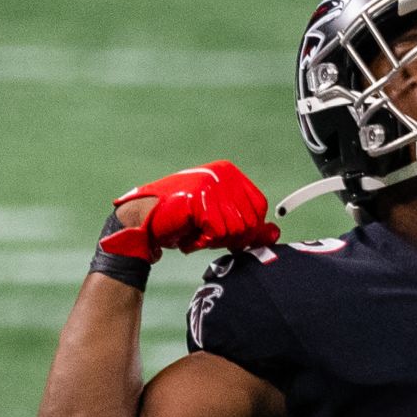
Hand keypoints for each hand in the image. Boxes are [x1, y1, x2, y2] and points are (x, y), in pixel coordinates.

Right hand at [99, 161, 280, 262]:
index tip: (224, 235)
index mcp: (230, 173)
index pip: (259, 208)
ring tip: (194, 233)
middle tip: (205, 236)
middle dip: (229, 237)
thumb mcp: (220, 220)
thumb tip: (276, 234)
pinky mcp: (199, 199)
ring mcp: (210, 185)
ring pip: (235, 229)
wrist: (140, 221)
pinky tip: (188, 237)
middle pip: (250, 221)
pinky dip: (202, 242)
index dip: (246, 229)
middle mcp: (223, 175)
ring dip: (214, 241)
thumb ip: (249, 226)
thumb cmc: (180, 220)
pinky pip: (217, 232)